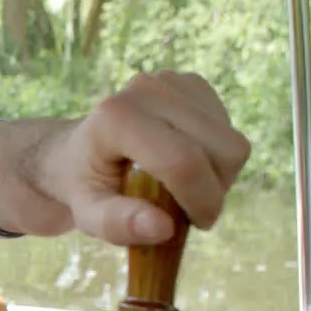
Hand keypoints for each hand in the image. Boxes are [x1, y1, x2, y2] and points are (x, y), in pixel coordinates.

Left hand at [50, 70, 250, 245]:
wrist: (77, 150)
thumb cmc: (83, 185)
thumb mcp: (86, 214)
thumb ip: (117, 224)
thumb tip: (163, 228)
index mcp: (117, 117)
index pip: (183, 161)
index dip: (201, 200)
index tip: (197, 224)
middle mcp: (146, 90)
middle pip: (222, 151)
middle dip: (213, 190)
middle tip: (187, 207)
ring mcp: (172, 82)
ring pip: (233, 143)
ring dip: (218, 176)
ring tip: (182, 185)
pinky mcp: (191, 85)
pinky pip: (229, 130)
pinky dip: (216, 157)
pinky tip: (185, 160)